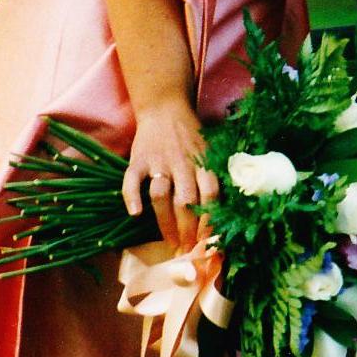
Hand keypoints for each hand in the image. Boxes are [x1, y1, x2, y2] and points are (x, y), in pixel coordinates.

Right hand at [122, 96, 217, 251]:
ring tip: (169, 242)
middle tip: (188, 250)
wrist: (165, 107)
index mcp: (203, 162)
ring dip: (164, 222)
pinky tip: (134, 213)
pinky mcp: (138, 159)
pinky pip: (131, 180)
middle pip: (186, 202)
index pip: (210, 196)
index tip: (208, 241)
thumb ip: (214, 177)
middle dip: (188, 231)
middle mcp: (182, 163)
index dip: (209, 221)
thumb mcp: (210, 151)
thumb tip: (226, 214)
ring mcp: (159, 162)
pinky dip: (131, 196)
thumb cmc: (191, 136)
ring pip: (160, 196)